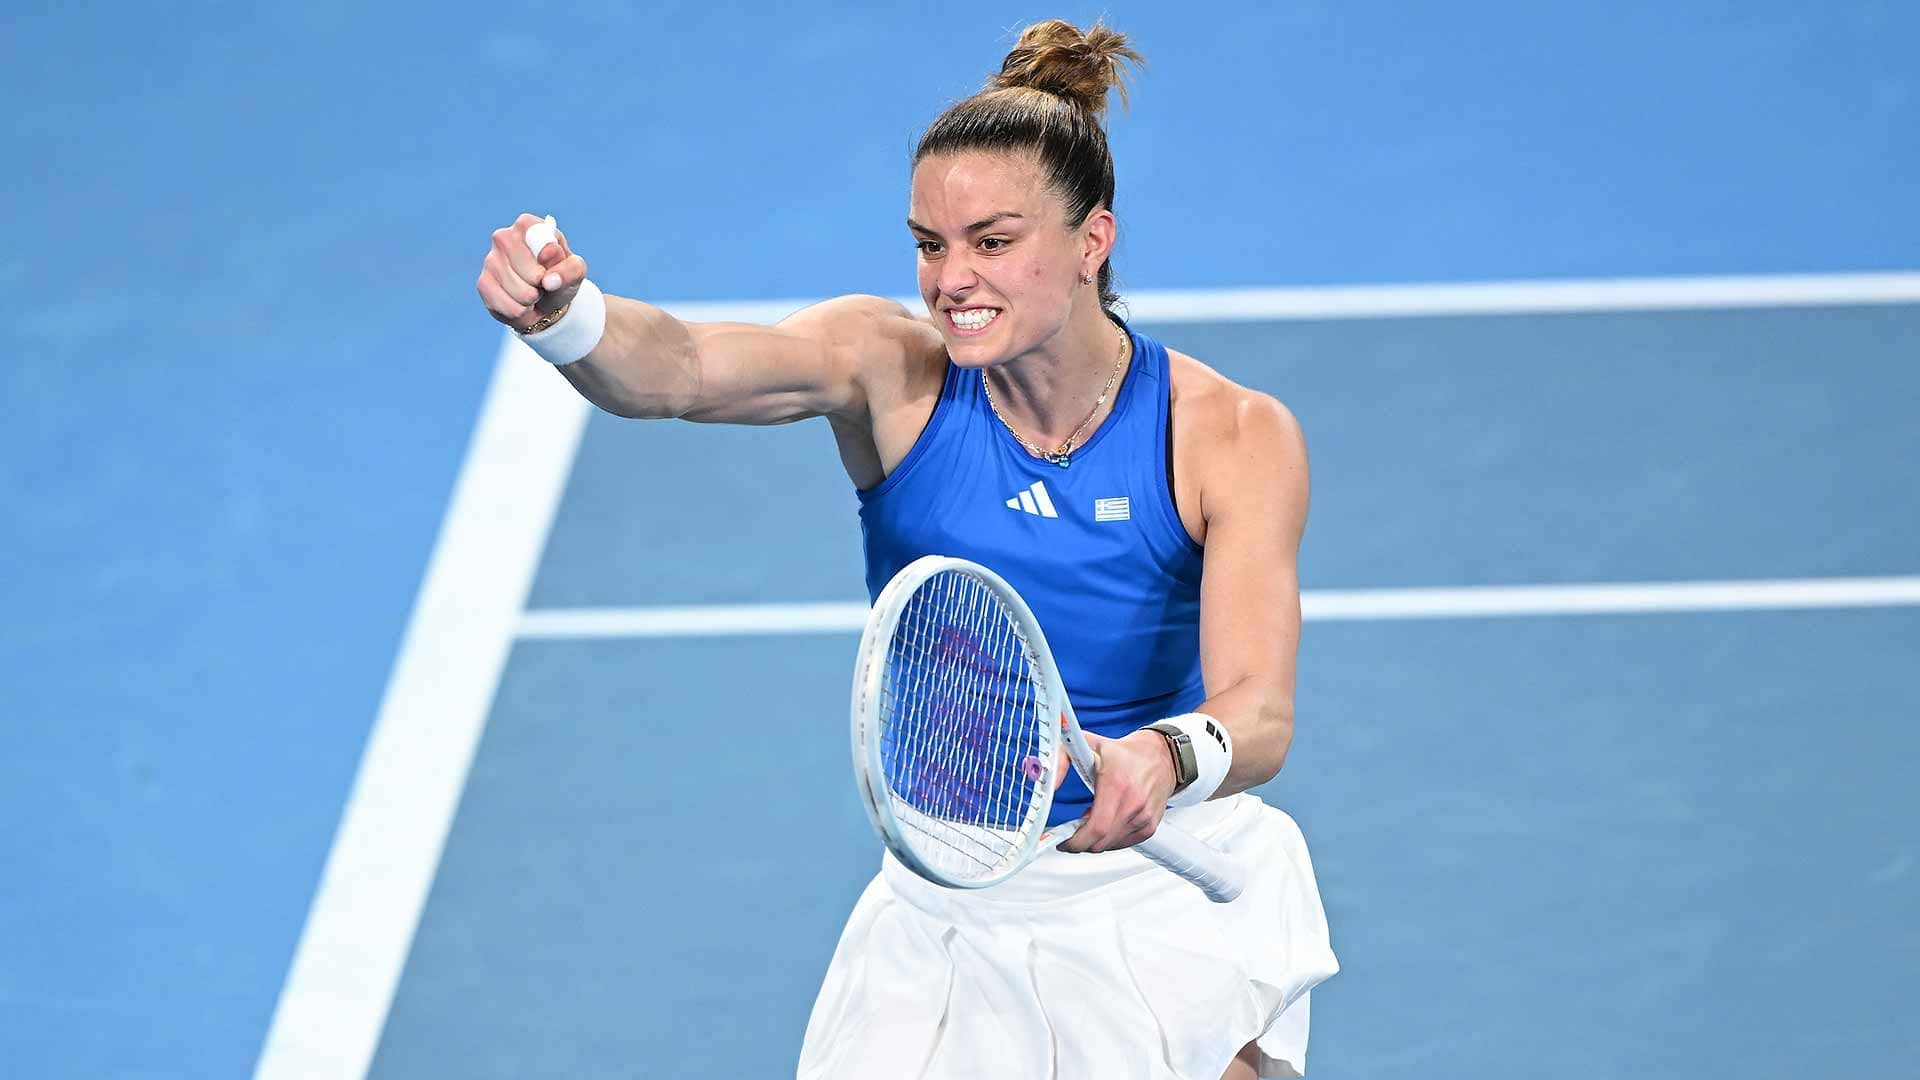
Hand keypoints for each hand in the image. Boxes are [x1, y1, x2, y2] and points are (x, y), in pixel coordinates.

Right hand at [476, 213, 589, 332]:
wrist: (544, 301)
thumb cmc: (559, 277)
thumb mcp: (575, 271)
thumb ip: (571, 269)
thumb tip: (549, 280)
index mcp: (528, 226)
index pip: (539, 242)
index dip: (549, 260)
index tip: (551, 265)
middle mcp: (503, 237)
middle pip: (531, 273)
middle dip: (543, 285)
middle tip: (543, 282)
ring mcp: (490, 260)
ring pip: (520, 293)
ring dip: (533, 301)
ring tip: (533, 293)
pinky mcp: (483, 283)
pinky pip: (509, 307)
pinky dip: (521, 312)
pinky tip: (520, 303)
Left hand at [1055, 728, 1178, 852]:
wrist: (1161, 757)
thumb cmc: (1125, 753)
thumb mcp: (1088, 745)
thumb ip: (1061, 758)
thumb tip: (1049, 781)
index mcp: (1117, 785)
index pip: (1096, 828)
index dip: (1075, 841)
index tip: (1062, 840)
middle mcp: (1133, 804)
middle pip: (1100, 842)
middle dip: (1080, 842)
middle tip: (1071, 832)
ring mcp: (1143, 818)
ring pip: (1109, 846)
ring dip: (1094, 840)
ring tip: (1092, 819)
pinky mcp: (1149, 827)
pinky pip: (1122, 844)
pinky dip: (1109, 839)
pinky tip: (1107, 822)